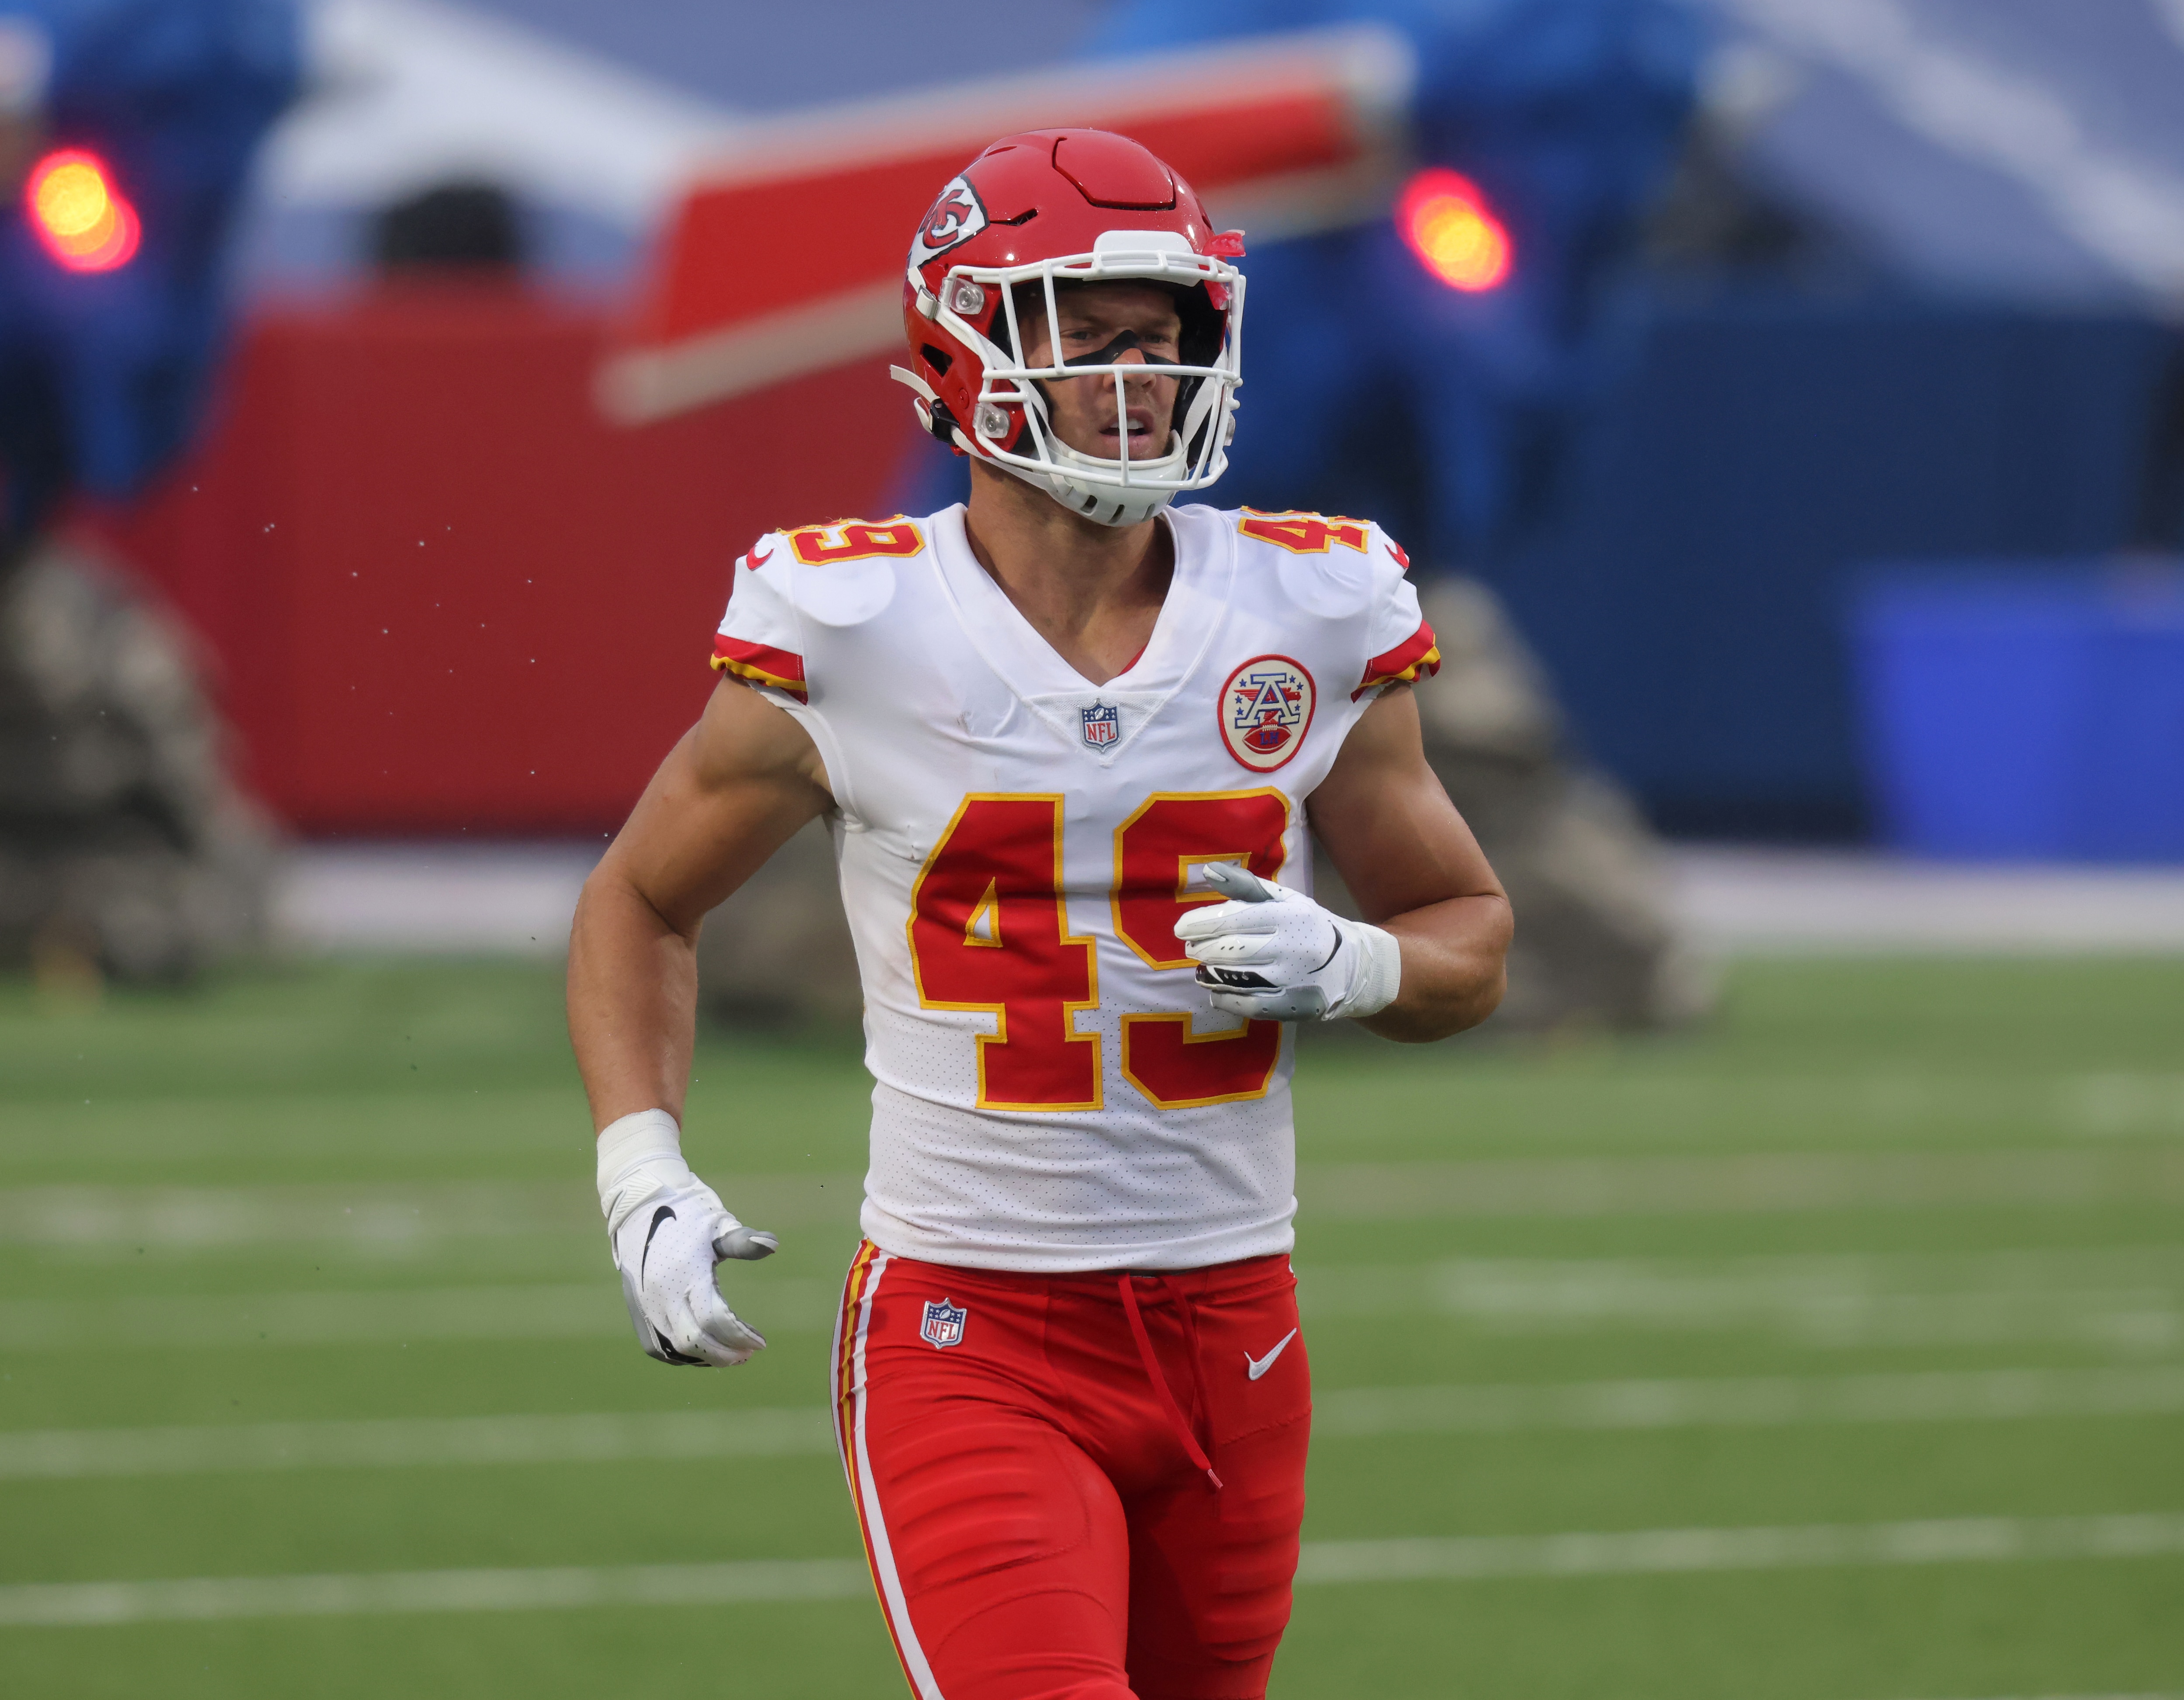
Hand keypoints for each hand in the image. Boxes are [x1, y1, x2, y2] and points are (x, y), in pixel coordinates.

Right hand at [597, 1112, 775, 1366]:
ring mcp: (646, 1303)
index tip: (760, 1343)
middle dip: (725, 1354)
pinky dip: (680, 1356)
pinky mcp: (637, 1308)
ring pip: (674, 1349)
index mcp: (685, 1272)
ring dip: (704, 1358)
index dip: (740, 1336)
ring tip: (730, 1355)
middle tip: (747, 1354)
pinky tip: (702, 1352)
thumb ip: (743, 1241)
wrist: (640, 1203)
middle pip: (694, 1341)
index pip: (715, 1318)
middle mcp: (661, 1293)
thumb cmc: (687, 1211)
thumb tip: (773, 1245)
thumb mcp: (718, 1222)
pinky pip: (657, 1347)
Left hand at [1172, 863, 1401, 1021]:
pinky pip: (1249, 1006)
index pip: (1236, 919)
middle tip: (1192, 948)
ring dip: (1211, 974)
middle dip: (1204, 949)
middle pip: (1233, 950)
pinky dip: (1225, 999)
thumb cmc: (1308, 926)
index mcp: (1289, 916)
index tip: (1181, 928)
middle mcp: (1292, 947)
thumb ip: (1246, 886)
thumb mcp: (1284, 899)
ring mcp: (1292, 980)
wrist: (1352, 966)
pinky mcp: (1292, 1007)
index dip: (1202, 924)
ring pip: (1238, 978)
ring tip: (1202, 968)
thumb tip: (1210, 871)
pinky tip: (1215, 992)